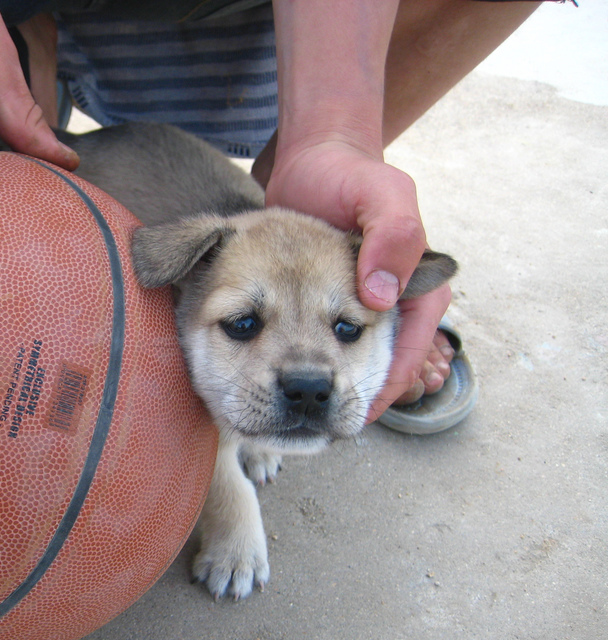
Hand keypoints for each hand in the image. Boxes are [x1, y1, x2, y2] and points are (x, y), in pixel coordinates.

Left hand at [255, 137, 449, 420]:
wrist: (315, 162)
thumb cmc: (352, 177)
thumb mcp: (383, 195)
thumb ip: (393, 235)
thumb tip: (380, 296)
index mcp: (412, 295)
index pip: (403, 361)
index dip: (375, 394)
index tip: (344, 420)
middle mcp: (384, 311)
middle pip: (369, 376)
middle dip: (338, 406)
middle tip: (304, 434)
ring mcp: (351, 314)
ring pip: (341, 372)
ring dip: (316, 396)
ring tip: (281, 421)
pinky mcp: (319, 311)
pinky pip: (313, 354)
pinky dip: (298, 373)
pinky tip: (269, 389)